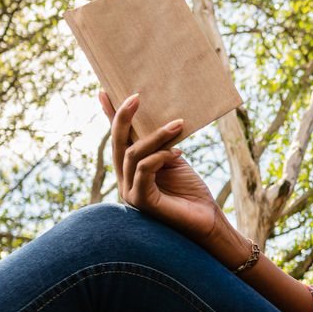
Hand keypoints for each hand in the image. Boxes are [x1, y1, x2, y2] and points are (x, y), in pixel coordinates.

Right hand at [101, 91, 240, 257]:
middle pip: (117, 144)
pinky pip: (144, 170)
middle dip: (123, 118)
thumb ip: (159, 145)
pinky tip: (178, 153)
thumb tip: (154, 118)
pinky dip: (160, 157)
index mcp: (131, 169)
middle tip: (136, 97)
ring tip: (178, 124)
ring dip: (156, 136)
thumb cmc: (191, 191)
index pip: (118, 139)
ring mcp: (130, 192)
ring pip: (133, 154)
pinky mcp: (142, 202)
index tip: (105, 91)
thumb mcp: (173, 160)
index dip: (110, 116)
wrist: (207, 220)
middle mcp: (125, 180)